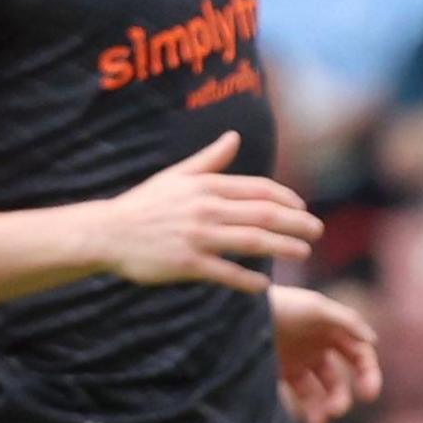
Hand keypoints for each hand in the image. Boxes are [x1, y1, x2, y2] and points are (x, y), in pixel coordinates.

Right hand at [91, 133, 319, 289]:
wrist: (106, 232)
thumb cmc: (144, 204)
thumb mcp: (176, 176)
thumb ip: (209, 160)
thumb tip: (234, 136)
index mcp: (206, 186)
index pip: (259, 190)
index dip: (287, 199)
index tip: (303, 208)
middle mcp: (206, 209)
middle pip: (264, 215)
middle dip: (297, 223)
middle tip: (317, 231)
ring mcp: (197, 237)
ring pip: (253, 242)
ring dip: (284, 247)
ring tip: (303, 253)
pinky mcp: (187, 263)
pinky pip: (227, 273)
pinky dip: (248, 280)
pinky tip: (264, 285)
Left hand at [269, 284, 380, 422]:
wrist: (236, 309)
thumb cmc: (280, 304)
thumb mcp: (316, 307)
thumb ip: (347, 321)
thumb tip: (373, 341)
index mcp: (332, 331)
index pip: (360, 356)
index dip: (369, 374)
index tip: (368, 394)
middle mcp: (317, 348)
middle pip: (340, 379)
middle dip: (342, 397)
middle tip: (338, 411)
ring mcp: (298, 361)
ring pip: (318, 392)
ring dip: (323, 408)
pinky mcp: (279, 372)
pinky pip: (297, 396)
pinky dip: (305, 410)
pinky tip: (307, 420)